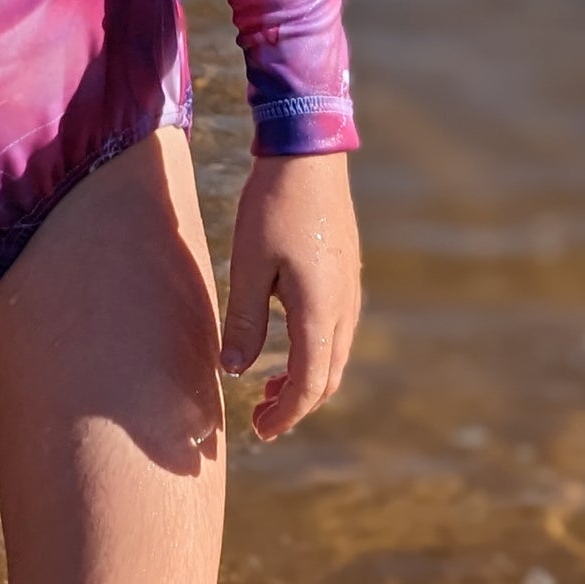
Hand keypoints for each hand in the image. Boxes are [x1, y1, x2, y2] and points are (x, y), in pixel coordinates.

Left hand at [219, 152, 360, 440]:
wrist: (308, 153)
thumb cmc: (273, 207)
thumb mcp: (248, 265)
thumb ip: (245, 322)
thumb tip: (235, 371)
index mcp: (320, 312)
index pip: (308, 385)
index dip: (285, 415)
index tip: (259, 430)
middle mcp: (343, 308)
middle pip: (326, 378)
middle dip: (295, 405)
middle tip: (261, 418)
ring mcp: (349, 290)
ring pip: (335, 356)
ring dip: (306, 379)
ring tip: (269, 386)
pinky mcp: (346, 274)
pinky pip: (336, 331)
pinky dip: (314, 352)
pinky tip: (287, 342)